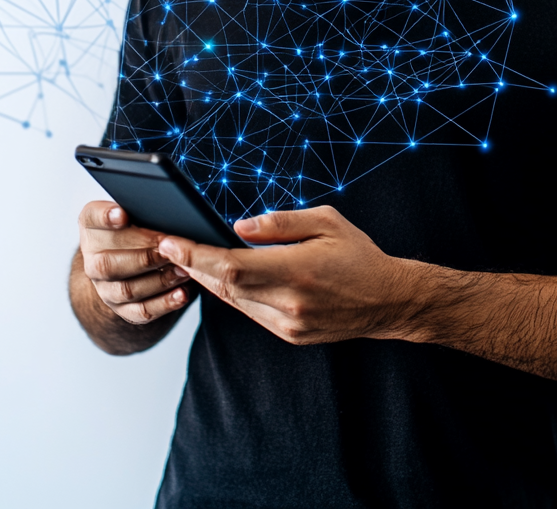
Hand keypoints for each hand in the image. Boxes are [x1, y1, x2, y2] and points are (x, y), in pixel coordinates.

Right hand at [77, 200, 192, 324]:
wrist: (128, 258)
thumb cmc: (137, 227)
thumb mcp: (135, 210)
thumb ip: (142, 205)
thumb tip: (166, 204)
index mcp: (91, 227)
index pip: (91, 218)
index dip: (105, 217)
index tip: (122, 214)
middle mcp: (92, 260)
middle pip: (107, 264)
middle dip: (142, 257)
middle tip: (169, 249)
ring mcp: (105, 288)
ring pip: (127, 290)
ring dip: (159, 280)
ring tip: (183, 270)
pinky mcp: (122, 309)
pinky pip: (141, 311)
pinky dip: (164, 304)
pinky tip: (182, 294)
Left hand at [157, 206, 419, 344]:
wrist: (388, 300)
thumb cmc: (358, 255)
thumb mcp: (325, 222)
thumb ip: (278, 224)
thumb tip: (237, 227)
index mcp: (296, 271)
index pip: (230, 265)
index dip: (194, 255)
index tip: (170, 242)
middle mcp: (288, 303)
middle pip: (224, 285)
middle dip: (192, 266)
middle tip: (167, 246)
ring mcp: (288, 324)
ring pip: (234, 301)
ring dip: (208, 281)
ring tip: (186, 259)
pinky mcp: (289, 335)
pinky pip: (250, 312)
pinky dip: (232, 294)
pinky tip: (221, 278)